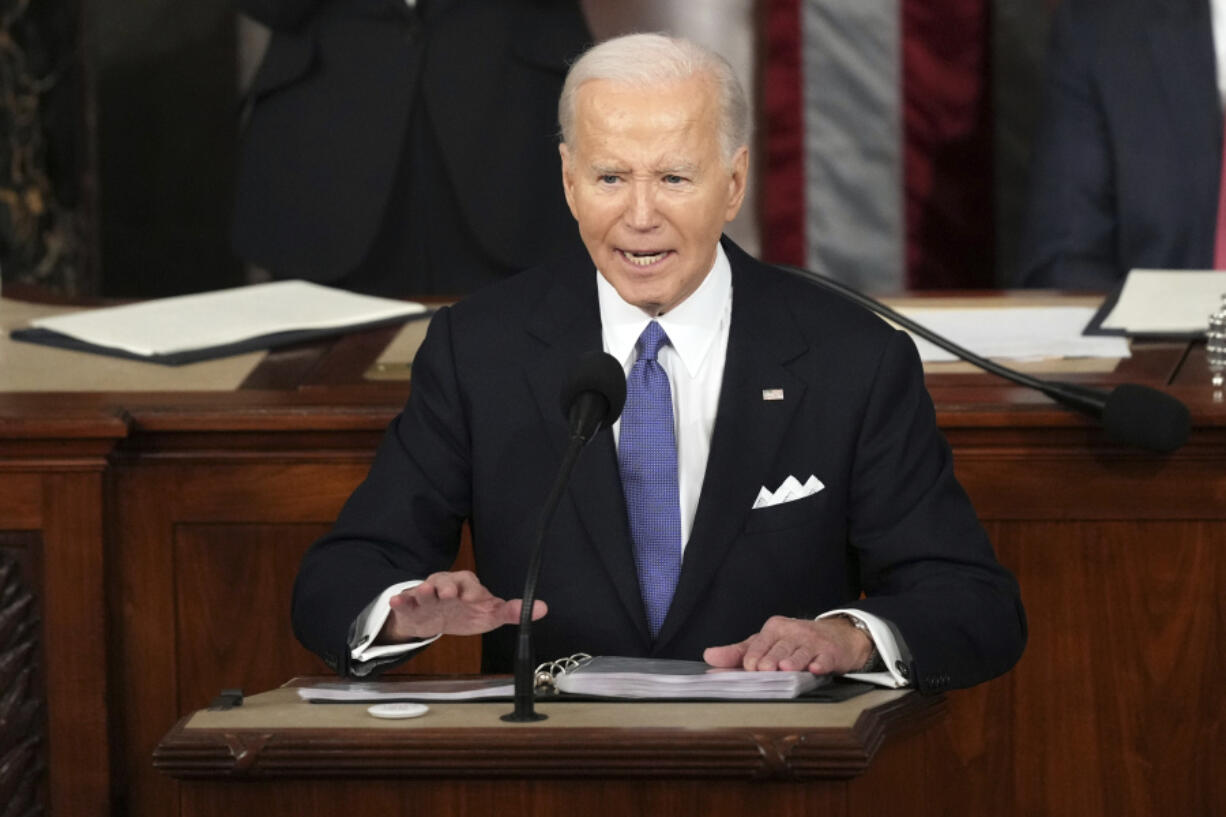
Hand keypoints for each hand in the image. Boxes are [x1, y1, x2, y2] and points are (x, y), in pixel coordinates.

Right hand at [377, 570, 546, 643]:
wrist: (435, 620)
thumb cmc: (465, 613)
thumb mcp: (490, 614)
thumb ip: (513, 612)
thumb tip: (544, 608)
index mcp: (467, 586)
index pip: (471, 584)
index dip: (473, 591)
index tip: (476, 599)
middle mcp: (446, 586)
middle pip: (446, 581)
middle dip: (448, 587)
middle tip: (449, 594)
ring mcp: (427, 595)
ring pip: (425, 589)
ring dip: (424, 591)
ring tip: (424, 593)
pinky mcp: (411, 605)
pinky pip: (405, 600)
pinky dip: (402, 600)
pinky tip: (398, 601)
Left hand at [702, 615, 872, 674]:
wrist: (835, 637)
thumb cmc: (794, 642)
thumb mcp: (765, 643)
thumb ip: (738, 652)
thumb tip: (708, 656)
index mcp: (774, 628)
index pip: (759, 644)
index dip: (753, 658)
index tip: (749, 669)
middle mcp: (793, 632)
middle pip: (779, 650)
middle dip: (771, 661)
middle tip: (764, 670)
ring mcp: (813, 642)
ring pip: (800, 654)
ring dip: (793, 662)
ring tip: (785, 669)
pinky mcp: (830, 653)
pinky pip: (824, 659)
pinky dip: (820, 664)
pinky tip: (815, 669)